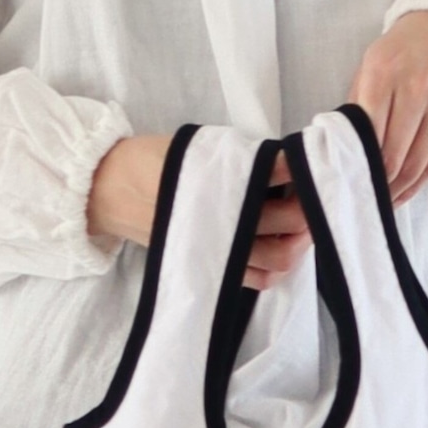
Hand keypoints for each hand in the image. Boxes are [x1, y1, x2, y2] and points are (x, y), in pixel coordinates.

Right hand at [87, 137, 311, 290]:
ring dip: (300, 241)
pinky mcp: (215, 268)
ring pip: (280, 256)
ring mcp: (222, 250)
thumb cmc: (154, 163)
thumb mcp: (198, 148)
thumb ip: (239, 159)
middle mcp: (226, 219)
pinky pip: (258, 279)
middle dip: (309, 206)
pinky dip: (278, 268)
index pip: (276, 172)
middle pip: (287, 219)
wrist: (111, 191)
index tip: (312, 159)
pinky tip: (284, 250)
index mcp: (221, 179)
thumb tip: (281, 162)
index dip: (300, 168)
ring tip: (304, 225)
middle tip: (316, 195)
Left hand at [347, 10, 427, 206]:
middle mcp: (418, 86)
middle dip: (380, 184)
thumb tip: (343, 149)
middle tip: (370, 197)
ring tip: (387, 198)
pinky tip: (409, 188)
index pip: (369, 137)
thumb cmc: (407, 50)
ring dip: (400, 188)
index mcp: (384, 73)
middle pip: (394, 157)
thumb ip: (357, 104)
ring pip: (418, 164)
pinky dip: (422, 181)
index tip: (355, 182)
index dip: (362, 167)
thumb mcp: (373, 64)